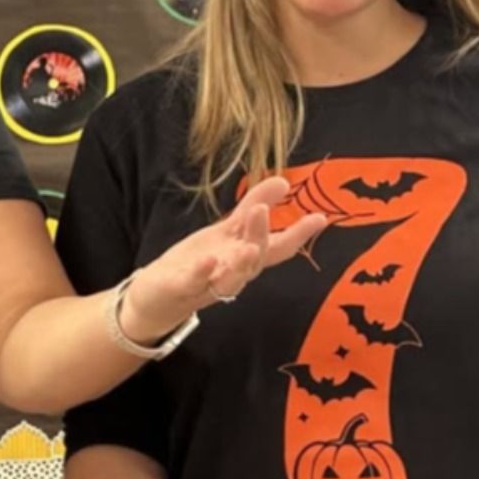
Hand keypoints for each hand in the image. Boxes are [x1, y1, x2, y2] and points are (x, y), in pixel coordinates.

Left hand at [125, 176, 325, 338]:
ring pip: (232, 278)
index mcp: (244, 257)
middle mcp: (232, 273)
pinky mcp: (182, 288)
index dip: (299, 234)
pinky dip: (202, 273)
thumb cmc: (199, 263)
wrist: (158, 297)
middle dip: (260, 237)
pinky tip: (208, 259)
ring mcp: (208, 284)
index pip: (277, 247)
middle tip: (262, 211)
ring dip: (241, 263)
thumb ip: (252, 206)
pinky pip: (195, 282)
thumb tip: (284, 181)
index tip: (320, 217)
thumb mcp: (226, 230)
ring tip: (247, 246)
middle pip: (254, 259)